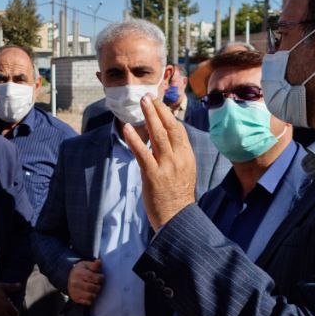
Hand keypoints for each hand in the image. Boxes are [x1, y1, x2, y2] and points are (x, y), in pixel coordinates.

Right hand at [67, 260, 103, 305]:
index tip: (100, 277)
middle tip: (98, 284)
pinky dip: (91, 300)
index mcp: (79, 273)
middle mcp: (76, 283)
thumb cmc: (80, 271)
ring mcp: (75, 291)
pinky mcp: (76, 298)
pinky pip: (87, 302)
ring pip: (91, 296)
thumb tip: (99, 261)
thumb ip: (94, 265)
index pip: (94, 277)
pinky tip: (91, 294)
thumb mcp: (86, 265)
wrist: (68, 278)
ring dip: (96, 294)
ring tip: (95, 290)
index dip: (100, 278)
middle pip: (93, 288)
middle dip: (98, 286)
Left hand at [121, 93, 196, 230]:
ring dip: (149, 117)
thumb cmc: (178, 196)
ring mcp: (166, 166)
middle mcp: (179, 158)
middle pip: (170, 127)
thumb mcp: (184, 172)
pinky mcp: (152, 175)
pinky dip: (134, 139)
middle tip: (148, 96)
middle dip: (158, 110)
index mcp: (187, 156)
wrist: (177, 218)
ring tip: (141, 103)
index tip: (158, 103)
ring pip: (158, 136)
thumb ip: (177, 155)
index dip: (168, 114)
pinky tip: (127, 128)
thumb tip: (166, 140)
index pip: (178, 130)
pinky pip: (142, 153)